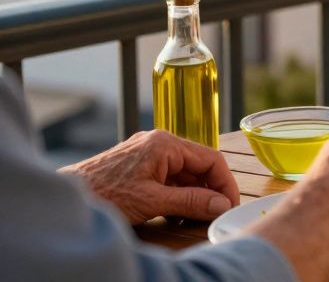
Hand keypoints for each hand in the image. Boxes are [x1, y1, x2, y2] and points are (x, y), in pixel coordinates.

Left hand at [60, 130, 238, 224]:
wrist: (65, 197)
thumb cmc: (103, 195)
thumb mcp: (153, 202)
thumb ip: (191, 202)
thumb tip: (221, 205)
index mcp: (165, 144)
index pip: (211, 159)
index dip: (225, 183)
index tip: (230, 205)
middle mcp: (158, 143)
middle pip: (198, 165)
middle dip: (208, 191)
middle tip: (214, 214)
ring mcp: (146, 153)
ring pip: (183, 172)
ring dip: (192, 194)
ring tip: (192, 217)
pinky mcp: (136, 165)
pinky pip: (167, 177)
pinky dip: (175, 194)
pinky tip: (174, 212)